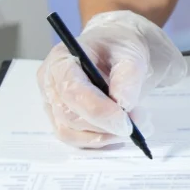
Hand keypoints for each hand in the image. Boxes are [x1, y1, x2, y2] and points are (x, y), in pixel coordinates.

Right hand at [36, 10, 186, 147]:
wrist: (115, 50)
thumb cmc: (118, 48)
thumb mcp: (131, 53)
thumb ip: (128, 77)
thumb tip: (123, 105)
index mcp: (62, 60)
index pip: (71, 91)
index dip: (98, 111)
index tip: (126, 122)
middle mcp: (50, 83)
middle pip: (69, 116)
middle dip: (106, 125)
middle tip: (139, 122)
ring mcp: (52, 103)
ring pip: (71, 133)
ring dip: (105, 136)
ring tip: (134, 125)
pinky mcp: (61, 119)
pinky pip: (76, 139)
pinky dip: (100, 141)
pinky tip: (119, 133)